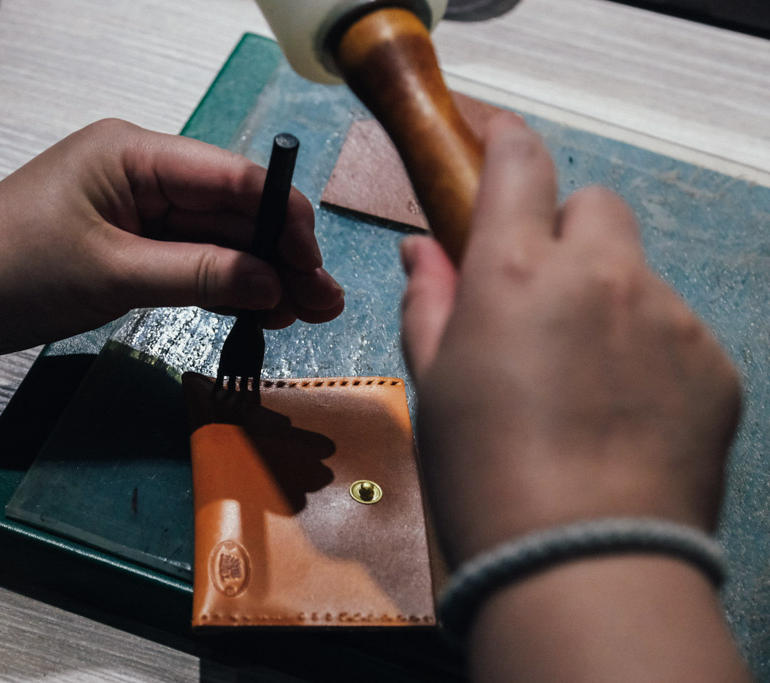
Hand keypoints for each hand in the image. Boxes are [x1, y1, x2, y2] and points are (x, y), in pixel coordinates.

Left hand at [0, 120, 343, 387]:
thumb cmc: (14, 269)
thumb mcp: (113, 273)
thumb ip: (200, 273)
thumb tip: (272, 282)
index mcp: (137, 154)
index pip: (231, 176)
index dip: (283, 217)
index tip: (315, 262)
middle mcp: (145, 173)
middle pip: (233, 210)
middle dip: (281, 255)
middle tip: (326, 301)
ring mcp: (140, 211)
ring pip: (218, 239)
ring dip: (261, 275)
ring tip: (308, 313)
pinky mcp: (132, 245)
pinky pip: (193, 260)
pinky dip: (225, 286)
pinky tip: (263, 309)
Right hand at [400, 113, 739, 567]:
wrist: (581, 561)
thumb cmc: (485, 474)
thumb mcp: (435, 383)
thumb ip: (430, 302)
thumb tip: (423, 254)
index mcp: (515, 274)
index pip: (518, 165)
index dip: (505, 140)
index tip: (496, 137)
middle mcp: (600, 276)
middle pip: (593, 205)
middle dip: (564, 231)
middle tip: (540, 292)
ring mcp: (666, 316)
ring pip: (637, 272)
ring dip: (607, 298)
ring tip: (582, 378)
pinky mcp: (713, 362)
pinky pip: (675, 329)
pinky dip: (647, 350)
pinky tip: (622, 412)